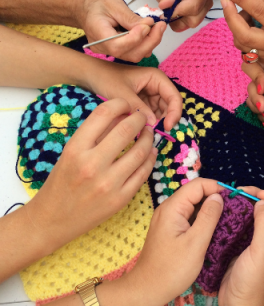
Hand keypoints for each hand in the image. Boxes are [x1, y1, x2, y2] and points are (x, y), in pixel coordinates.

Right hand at [24, 99, 156, 253]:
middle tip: (143, 117)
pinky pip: (144, 173)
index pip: (103, 114)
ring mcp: (108, 183)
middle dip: (140, 118)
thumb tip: (122, 114)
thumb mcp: (70, 153)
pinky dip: (150, 159)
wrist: (52, 220)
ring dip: (149, 138)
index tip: (127, 105)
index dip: (120, 104)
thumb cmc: (61, 182)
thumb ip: (95, 134)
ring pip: (141, 151)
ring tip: (149, 133)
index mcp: (75, 149)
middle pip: (127, 130)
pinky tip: (151, 152)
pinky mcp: (120, 199)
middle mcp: (92, 164)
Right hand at [77, 0, 165, 61]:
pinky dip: (146, 44)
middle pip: (131, 54)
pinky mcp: (119, 52)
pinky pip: (135, 52)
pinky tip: (151, 32)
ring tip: (158, 28)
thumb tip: (149, 24)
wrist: (86, 9)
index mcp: (98, 35)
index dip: (136, 37)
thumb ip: (131, 18)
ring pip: (135, 55)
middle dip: (150, 41)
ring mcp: (111, 53)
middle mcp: (104, 49)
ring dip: (150, 43)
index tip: (149, 24)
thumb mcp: (114, 5)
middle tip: (160, 26)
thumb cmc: (97, 4)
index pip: (119, 45)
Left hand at [88, 62, 182, 129]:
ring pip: (161, 113)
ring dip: (157, 123)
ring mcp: (150, 95)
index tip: (167, 127)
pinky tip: (142, 130)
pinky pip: (151, 115)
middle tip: (156, 134)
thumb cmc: (106, 78)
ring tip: (147, 133)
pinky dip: (149, 123)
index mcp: (156, 78)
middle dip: (165, 119)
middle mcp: (156, 86)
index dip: (174, 112)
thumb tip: (153, 124)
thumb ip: (138, 107)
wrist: (91, 75)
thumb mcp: (121, 93)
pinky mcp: (143, 103)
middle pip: (169, 106)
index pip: (174, 96)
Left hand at [101, 178, 223, 305]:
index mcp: (172, 208)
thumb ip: (208, 217)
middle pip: (195, 192)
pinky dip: (202, 218)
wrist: (147, 289)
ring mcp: (168, 218)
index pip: (198, 185)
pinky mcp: (170, 228)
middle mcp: (168, 208)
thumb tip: (219, 197)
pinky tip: (212, 228)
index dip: (217, 187)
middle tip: (233, 209)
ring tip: (226, 218)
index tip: (234, 198)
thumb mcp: (196, 243)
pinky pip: (189, 215)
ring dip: (209, 208)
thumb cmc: (171, 269)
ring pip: (193, 204)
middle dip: (214, 197)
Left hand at [145, 0, 213, 31]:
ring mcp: (202, 10)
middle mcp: (206, 0)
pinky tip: (172, 12)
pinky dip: (176, 22)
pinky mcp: (196, 17)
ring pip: (190, 24)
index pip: (194, 6)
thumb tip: (165, 6)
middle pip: (195, 18)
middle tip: (169, 4)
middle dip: (179, 15)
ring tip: (171, 6)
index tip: (165, 7)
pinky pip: (185, 26)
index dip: (178, 10)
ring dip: (177, 19)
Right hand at [218, 188, 263, 305]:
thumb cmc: (255, 284)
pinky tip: (227, 211)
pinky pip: (242, 223)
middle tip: (242, 193)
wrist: (236, 303)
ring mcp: (259, 241)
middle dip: (258, 198)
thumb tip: (263, 201)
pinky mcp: (244, 244)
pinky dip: (235, 215)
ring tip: (233, 198)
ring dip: (245, 205)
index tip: (261, 195)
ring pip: (255, 215)